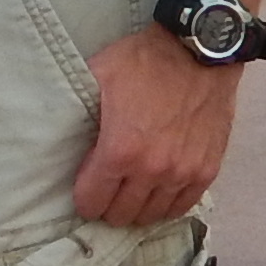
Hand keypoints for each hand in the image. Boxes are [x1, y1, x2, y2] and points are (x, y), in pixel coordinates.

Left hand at [73, 23, 244, 226]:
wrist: (198, 50)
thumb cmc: (145, 61)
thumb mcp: (99, 76)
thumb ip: (79, 110)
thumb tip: (59, 131)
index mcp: (120, 150)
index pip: (92, 202)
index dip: (84, 197)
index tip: (85, 186)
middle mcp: (151, 170)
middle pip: (121, 215)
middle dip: (109, 204)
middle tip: (108, 187)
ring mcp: (182, 174)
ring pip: (151, 215)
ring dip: (138, 206)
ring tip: (132, 190)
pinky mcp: (207, 170)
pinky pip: (182, 207)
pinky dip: (167, 204)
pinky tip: (158, 192)